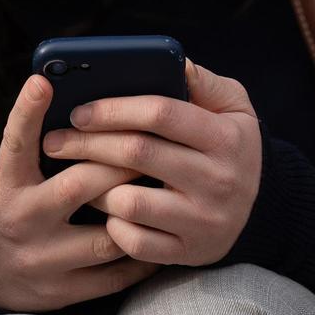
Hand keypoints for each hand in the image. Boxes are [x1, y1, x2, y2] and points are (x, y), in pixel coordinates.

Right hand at [0, 75, 161, 311]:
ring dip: (138, 214)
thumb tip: (82, 111)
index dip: (28, 111)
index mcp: (7, 185)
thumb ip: (35, 150)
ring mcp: (43, 259)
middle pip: (79, 185)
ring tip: (164, 194)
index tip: (43, 82)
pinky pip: (113, 275)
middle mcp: (23, 219)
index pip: (15, 143)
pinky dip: (141, 255)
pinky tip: (156, 236)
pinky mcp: (60, 291)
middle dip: (121, 164)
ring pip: (106, 236)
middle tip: (153, 145)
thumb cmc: (3, 210)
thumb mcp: (6, 176)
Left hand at [42, 59, 261, 265]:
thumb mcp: (233, 107)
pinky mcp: (188, 253)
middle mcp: (219, 181)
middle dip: (86, 143)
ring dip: (94, 186)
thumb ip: (202, 82)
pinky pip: (133, 241)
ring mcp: (203, 221)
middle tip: (55, 141)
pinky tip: (105, 211)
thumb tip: (172, 61)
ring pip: (129, 201)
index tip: (79, 111)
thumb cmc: (229, 147)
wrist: (260, 209)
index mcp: (226, 138)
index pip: (160, 113)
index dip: (113, 108)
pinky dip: (112, 226)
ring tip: (78, 175)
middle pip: (136, 153)